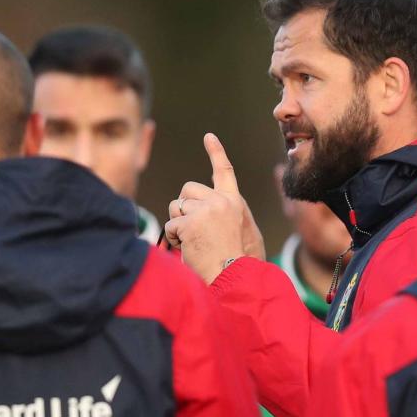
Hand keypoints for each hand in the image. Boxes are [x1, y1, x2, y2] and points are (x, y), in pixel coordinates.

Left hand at [165, 133, 265, 283]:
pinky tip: (188, 249)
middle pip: (188, 189)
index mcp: (235, 203)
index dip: (216, 153)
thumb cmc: (242, 264)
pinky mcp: (190, 223)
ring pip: (176, 206)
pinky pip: (172, 225)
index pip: (225, 172)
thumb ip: (227, 218)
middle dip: (183, 206)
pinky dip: (174, 238)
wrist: (237, 279)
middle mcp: (221, 201)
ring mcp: (205, 210)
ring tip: (193, 243)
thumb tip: (209, 216)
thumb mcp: (244, 234)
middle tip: (190, 228)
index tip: (209, 137)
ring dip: (178, 225)